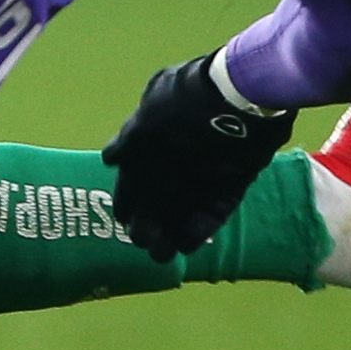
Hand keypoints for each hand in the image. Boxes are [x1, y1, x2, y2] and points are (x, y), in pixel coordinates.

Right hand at [106, 54, 295, 260]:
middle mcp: (177, 162)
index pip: (133, 177)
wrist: (240, 96)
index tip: (121, 218)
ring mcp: (204, 174)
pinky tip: (187, 244)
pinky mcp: (232, 184)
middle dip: (147, 222)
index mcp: (153, 144)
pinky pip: (214, 212)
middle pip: (157, 199)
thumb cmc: (188, 102)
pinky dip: (200, 228)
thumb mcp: (151, 114)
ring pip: (183, 210)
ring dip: (170, 232)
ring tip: (162, 253)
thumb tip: (110, 159)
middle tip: (143, 241)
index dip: (126, 199)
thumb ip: (130, 138)